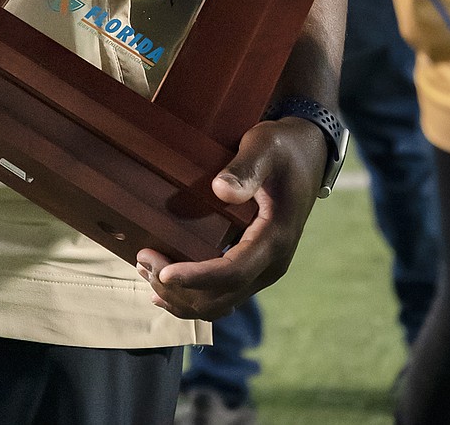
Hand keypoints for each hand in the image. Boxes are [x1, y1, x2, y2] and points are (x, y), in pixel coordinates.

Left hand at [136, 117, 326, 320]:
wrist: (307, 154)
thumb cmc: (282, 147)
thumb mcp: (264, 147)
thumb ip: (246, 168)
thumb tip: (222, 191)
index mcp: (275, 239)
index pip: (232, 273)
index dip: (196, 278)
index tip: (162, 272)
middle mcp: (271, 264)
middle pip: (222, 297)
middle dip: (180, 289)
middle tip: (142, 261)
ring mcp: (263, 268)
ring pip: (220, 302)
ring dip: (183, 296)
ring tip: (145, 271)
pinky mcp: (253, 264)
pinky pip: (223, 292)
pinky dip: (193, 293)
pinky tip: (166, 283)